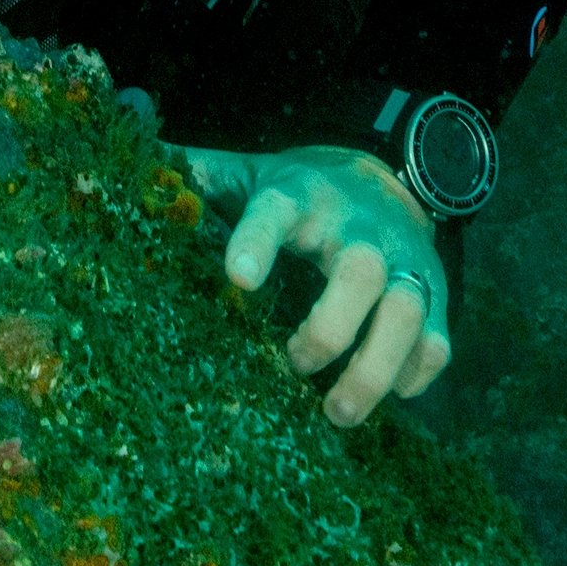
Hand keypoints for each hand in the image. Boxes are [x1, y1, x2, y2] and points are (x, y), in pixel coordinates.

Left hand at [181, 143, 451, 426]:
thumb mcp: (245, 175)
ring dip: (375, 367)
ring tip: (337, 413)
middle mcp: (357, 230)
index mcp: (299, 199)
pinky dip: (417, 373)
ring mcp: (404, 263)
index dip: (257, 242)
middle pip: (360, 271)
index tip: (238, 278)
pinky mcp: (435, 296)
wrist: (383, 181)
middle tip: (293, 362)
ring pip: (408, 311)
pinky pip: (439, 340)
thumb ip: (192, 177)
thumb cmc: (295, 192)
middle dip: (330, 326)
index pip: (275, 212)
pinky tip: (389, 395)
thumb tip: (127, 152)